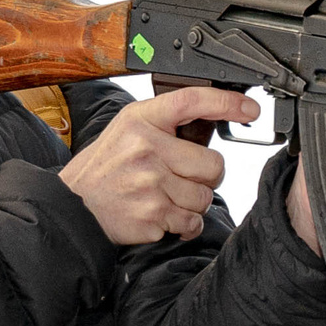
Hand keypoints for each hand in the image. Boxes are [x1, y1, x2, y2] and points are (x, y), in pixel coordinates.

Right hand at [57, 86, 249, 244]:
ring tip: (164, 197)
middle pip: (213, 164)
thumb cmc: (106, 168)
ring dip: (192, 202)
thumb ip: (165, 124)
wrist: (75, 206)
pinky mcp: (153, 215)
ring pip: (205, 197)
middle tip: (181, 177)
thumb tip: (214, 120)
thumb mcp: (127, 130)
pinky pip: (192, 222)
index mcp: (142, 121)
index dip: (227, 103)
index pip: (192, 101)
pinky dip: (183, 224)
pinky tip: (162, 215)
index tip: (250, 108)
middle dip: (206, 176)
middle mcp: (147, 149)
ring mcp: (151, 184)